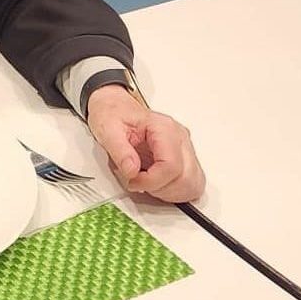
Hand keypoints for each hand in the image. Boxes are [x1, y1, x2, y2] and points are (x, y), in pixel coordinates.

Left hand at [86, 85, 205, 202]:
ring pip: (193, 184)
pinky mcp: (184, 158)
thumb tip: (132, 171)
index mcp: (164, 128)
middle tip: (138, 182)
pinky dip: (176, 192)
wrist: (114, 107)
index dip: (151, 181)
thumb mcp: (107, 129)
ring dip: (169, 192)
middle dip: (159, 189)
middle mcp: (179, 138)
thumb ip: (120, 151)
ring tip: (148, 183)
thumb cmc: (113, 114)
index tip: (133, 180)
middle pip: (186, 178)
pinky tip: (158, 185)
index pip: (171, 166)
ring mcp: (184, 148)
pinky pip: (191, 184)